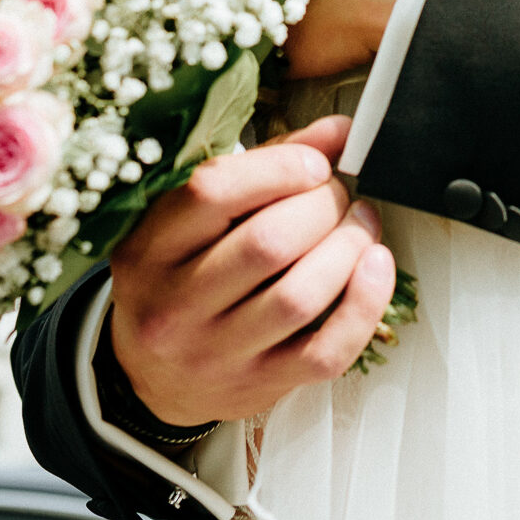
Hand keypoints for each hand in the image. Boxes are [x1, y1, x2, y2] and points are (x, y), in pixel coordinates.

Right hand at [109, 116, 396, 424]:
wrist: (145, 374)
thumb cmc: (179, 274)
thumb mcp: (193, 213)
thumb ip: (265, 164)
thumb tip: (337, 133)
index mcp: (149, 248)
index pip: (212, 193)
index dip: (280, 167)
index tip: (315, 163)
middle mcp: (175, 305)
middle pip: (268, 243)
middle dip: (323, 205)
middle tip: (338, 193)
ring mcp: (215, 353)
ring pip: (300, 296)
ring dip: (348, 248)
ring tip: (360, 222)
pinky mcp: (258, 386)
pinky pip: (326, 351)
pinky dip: (364, 304)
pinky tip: (374, 266)